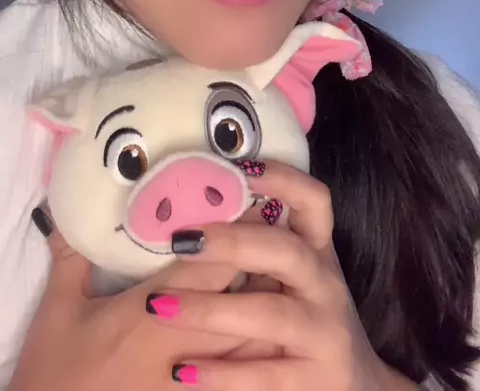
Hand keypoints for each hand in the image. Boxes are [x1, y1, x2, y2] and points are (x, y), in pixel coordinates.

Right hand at [8, 212, 251, 390]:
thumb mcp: (58, 313)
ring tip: (277, 281)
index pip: (211, 268)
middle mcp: (180, 348)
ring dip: (267, 309)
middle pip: (245, 302)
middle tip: (273, 238)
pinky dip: (256, 356)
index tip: (251, 203)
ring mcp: (192, 385)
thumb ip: (71, 258)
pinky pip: (243, 380)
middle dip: (264, 269)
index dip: (237, 234)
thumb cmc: (55, 374)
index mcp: (147, 314)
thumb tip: (68, 213)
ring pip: (254, 344)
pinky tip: (261, 336)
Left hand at [146, 161, 419, 389]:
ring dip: (212, 309)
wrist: (354, 386)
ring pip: (271, 315)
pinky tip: (182, 370)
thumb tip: (192, 204)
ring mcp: (323, 334)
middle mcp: (325, 286)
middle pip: (288, 252)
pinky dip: (222, 374)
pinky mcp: (314, 382)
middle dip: (235, 241)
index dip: (281, 178)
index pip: (313, 201)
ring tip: (160, 305)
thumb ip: (256, 245)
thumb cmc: (303, 317)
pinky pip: (265, 377)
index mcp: (316, 251)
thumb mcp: (289, 277)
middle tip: (181, 239)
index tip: (237, 166)